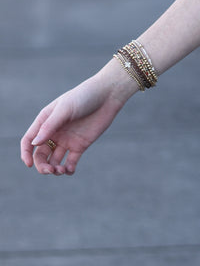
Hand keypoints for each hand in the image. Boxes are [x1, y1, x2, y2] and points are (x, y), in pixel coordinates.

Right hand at [20, 63, 136, 175]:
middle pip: (41, 155)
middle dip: (42, 166)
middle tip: (50, 170)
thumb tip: (34, 144)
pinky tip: (70, 169)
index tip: (29, 164)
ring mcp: (67, 140)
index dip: (26, 153)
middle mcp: (54, 132)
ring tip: (62, 170)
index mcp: (45, 121)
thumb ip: (50, 126)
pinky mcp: (80, 145)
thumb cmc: (84, 96)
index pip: (29, 140)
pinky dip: (68, 169)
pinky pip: (71, 161)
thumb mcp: (65, 109)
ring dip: (55, 169)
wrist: (107, 95)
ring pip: (54, 160)